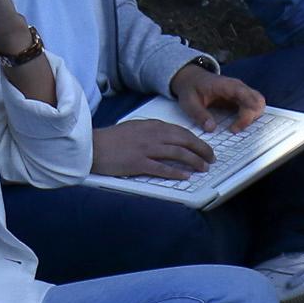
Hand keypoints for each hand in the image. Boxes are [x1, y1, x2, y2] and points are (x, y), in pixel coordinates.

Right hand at [92, 118, 212, 178]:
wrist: (92, 146)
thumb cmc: (112, 138)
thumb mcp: (136, 127)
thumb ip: (154, 131)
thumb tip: (170, 138)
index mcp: (154, 126)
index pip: (183, 132)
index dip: (197, 141)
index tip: (205, 148)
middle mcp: (153, 136)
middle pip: (186, 142)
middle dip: (202, 150)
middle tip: (211, 159)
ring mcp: (146, 149)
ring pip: (178, 154)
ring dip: (194, 161)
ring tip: (204, 168)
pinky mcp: (138, 163)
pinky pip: (162, 168)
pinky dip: (176, 172)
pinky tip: (186, 176)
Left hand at [169, 62, 265, 132]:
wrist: (192, 78)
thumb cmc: (191, 88)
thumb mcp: (189, 102)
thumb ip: (199, 115)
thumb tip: (211, 129)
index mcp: (227, 86)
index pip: (246, 97)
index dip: (246, 114)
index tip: (234, 129)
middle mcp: (239, 87)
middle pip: (258, 101)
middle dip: (251, 118)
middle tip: (235, 129)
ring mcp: (242, 92)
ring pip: (259, 104)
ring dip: (252, 118)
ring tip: (236, 127)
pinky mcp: (241, 97)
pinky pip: (253, 106)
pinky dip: (250, 116)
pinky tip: (238, 124)